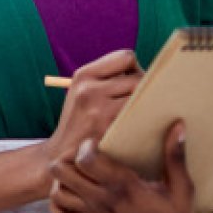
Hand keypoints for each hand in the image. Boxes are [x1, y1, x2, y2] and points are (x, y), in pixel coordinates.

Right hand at [42, 49, 141, 163]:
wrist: (61, 154)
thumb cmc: (81, 120)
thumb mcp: (83, 91)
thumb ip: (109, 78)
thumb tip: (151, 73)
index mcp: (83, 75)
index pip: (126, 58)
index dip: (134, 69)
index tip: (132, 83)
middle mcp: (89, 91)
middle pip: (139, 79)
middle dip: (144, 90)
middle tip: (141, 103)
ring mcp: (99, 112)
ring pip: (141, 99)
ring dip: (146, 107)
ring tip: (139, 116)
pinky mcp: (108, 132)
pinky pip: (139, 119)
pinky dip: (142, 123)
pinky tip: (136, 129)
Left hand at [49, 120, 202, 212]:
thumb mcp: (182, 188)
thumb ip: (176, 156)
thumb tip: (179, 125)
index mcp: (124, 187)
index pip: (86, 160)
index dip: (87, 145)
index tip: (99, 141)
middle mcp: (104, 201)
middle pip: (62, 172)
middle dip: (68, 156)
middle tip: (83, 153)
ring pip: (57, 193)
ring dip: (62, 179)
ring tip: (78, 171)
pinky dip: (62, 206)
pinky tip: (74, 195)